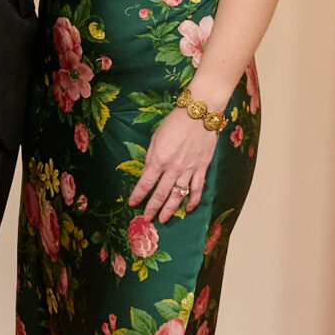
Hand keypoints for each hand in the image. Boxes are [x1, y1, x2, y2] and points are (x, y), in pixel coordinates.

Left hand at [128, 108, 219, 223]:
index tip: (132, 204)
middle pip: (160, 194)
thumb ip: (151, 158)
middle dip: (152, 208)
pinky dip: (193, 200)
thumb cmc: (175, 123)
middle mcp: (173, 168)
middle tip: (147, 219)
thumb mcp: (155, 138)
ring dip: (170, 210)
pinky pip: (197, 189)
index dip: (138, 196)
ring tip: (163, 219)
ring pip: (178, 196)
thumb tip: (147, 174)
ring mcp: (189, 170)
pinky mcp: (202, 168)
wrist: (199, 114)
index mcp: (159, 159)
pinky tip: (189, 209)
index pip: (145, 184)